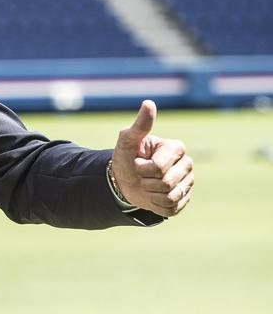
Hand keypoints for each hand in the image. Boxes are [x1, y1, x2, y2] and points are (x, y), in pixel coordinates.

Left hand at [112, 100, 193, 217]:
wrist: (124, 180)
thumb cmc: (126, 157)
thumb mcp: (127, 140)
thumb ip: (139, 125)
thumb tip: (148, 103)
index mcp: (176, 148)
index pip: (160, 167)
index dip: (142, 169)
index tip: (137, 162)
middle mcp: (187, 164)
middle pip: (166, 183)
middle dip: (146, 182)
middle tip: (141, 176)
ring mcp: (188, 182)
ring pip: (170, 197)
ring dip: (151, 195)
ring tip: (147, 186)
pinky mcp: (185, 199)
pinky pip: (172, 209)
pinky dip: (156, 206)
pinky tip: (153, 197)